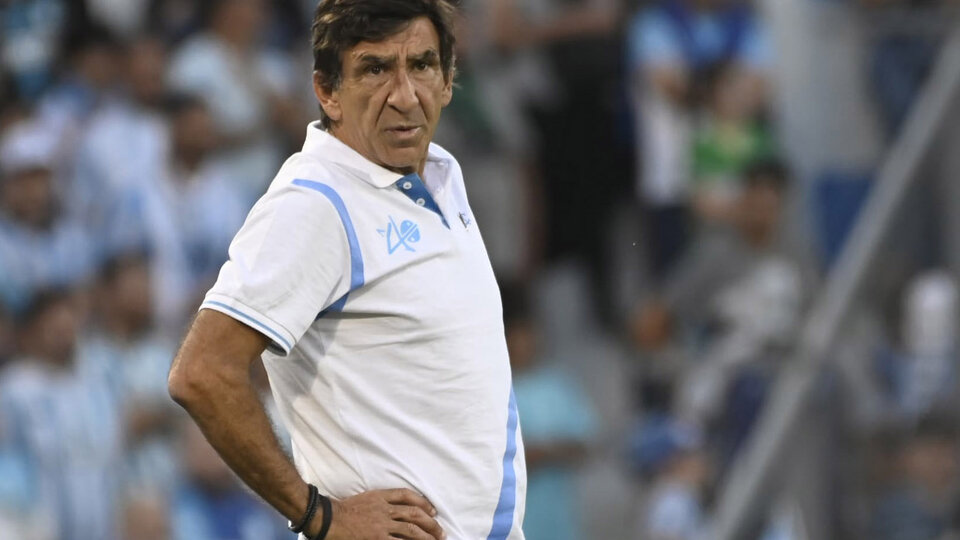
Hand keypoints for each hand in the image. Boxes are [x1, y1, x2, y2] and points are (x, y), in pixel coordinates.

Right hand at [306, 488, 444, 539]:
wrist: (328, 519)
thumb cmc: (343, 510)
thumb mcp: (365, 498)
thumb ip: (381, 501)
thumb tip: (397, 509)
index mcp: (380, 496)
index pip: (407, 495)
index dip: (423, 502)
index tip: (433, 510)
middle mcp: (384, 509)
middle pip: (414, 513)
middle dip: (430, 523)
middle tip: (440, 531)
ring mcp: (381, 525)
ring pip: (411, 530)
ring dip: (426, 537)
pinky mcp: (377, 539)